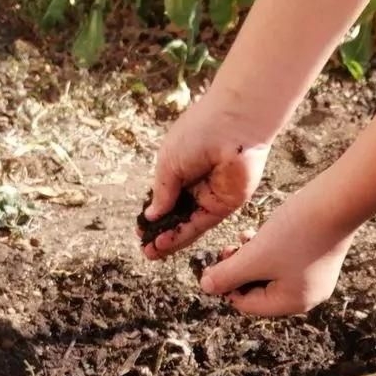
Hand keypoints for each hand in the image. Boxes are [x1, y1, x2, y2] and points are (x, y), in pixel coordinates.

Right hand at [141, 92, 270, 259]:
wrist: (234, 123)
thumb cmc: (200, 132)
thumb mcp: (169, 162)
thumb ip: (162, 191)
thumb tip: (152, 215)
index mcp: (182, 170)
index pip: (167, 200)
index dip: (155, 217)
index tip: (141, 230)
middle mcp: (197, 186)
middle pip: (178, 217)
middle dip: (161, 234)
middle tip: (145, 249)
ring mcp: (213, 196)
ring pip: (189, 225)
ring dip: (171, 240)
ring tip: (152, 252)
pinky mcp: (227, 204)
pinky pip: (202, 224)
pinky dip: (184, 234)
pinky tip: (167, 242)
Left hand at [199, 189, 354, 315]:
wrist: (339, 200)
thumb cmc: (296, 232)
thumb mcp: (254, 256)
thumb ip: (227, 275)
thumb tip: (205, 288)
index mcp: (292, 303)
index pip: (247, 304)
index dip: (225, 285)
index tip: (213, 263)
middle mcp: (307, 296)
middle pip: (259, 290)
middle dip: (239, 270)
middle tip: (226, 249)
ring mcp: (316, 277)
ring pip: (271, 273)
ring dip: (252, 257)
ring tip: (243, 237)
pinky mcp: (319, 257)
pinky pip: (285, 261)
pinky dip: (269, 249)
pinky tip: (261, 232)